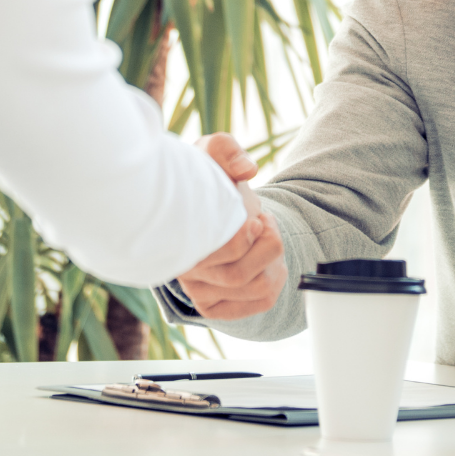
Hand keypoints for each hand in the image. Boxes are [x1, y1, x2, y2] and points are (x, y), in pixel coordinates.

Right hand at [180, 133, 283, 318]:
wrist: (204, 202)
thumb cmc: (206, 177)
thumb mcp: (212, 151)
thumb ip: (226, 150)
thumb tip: (246, 170)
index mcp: (178, 237)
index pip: (223, 253)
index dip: (248, 236)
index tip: (257, 217)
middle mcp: (184, 270)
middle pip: (240, 276)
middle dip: (268, 244)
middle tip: (264, 222)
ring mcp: (198, 291)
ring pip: (256, 289)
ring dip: (274, 259)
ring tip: (265, 237)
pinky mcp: (215, 305)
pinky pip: (259, 304)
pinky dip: (276, 281)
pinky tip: (268, 260)